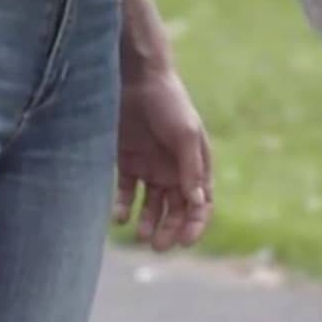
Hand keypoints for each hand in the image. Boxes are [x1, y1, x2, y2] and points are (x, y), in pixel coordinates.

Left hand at [115, 69, 212, 250]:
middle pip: (175, 211)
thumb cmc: (169, 102)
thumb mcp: (185, 133)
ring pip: (151, 207)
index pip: (200, 205)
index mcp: (194, 165)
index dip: (194, 225)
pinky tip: (121, 216)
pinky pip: (126, 193)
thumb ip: (191, 168)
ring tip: (141, 234)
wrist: (136, 76)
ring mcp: (149, 167)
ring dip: (148, 223)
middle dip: (169, 230)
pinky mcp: (126, 162)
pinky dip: (124, 207)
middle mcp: (173, 171)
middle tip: (158, 245)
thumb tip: (199, 202)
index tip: (184, 241)